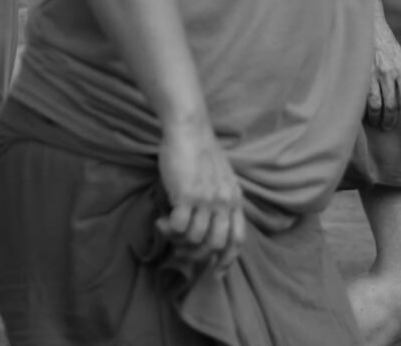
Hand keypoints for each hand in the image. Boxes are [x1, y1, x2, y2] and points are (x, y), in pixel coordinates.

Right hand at [156, 121, 244, 273]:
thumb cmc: (200, 149)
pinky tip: (162, 220)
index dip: (227, 260)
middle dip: (198, 253)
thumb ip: (223, 196)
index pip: (238, 239)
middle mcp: (223, 201)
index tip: (215, 273)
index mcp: (234, 198)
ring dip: (179, 240)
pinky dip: (168, 229)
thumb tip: (215, 219)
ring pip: (196, 239)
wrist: (189, 128)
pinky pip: (179, 227)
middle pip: (216, 244)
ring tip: (168, 227)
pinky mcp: (187, 195)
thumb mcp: (222, 175)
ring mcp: (206, 199)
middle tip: (181, 247)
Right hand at [366, 18, 400, 132]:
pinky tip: (362, 113)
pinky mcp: (358, 73)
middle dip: (390, 120)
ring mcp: (372, 73)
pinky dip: (362, 108)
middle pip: (391, 106)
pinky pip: (361, 97)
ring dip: (376, 118)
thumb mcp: (400, 57)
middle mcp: (388, 72)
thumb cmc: (385, 42)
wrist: (368, 24)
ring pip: (375, 105)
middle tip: (387, 127)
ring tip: (376, 122)